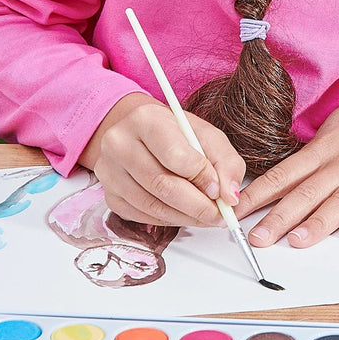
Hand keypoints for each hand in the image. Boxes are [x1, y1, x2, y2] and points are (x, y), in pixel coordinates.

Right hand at [78, 92, 246, 228]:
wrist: (143, 135)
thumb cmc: (178, 134)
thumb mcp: (208, 137)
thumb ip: (226, 163)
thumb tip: (229, 197)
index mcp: (145, 119)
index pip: (174, 155)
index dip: (201, 177)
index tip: (219, 191)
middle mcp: (119, 143)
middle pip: (161, 184)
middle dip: (198, 206)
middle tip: (220, 215)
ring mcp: (109, 171)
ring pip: (153, 205)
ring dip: (187, 217)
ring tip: (208, 216)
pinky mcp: (110, 194)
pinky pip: (143, 216)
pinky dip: (170, 220)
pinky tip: (186, 214)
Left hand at [235, 61, 338, 246]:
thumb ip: (314, 159)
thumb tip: (279, 185)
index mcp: (329, 146)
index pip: (286, 173)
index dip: (259, 194)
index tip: (234, 213)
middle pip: (310, 190)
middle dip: (280, 216)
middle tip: (256, 238)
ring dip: (320, 221)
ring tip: (298, 241)